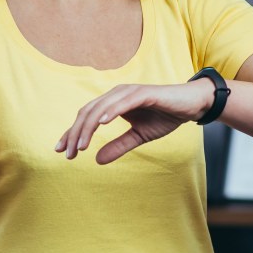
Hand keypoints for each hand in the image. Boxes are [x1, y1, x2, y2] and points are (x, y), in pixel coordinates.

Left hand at [55, 80, 214, 164]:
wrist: (191, 105)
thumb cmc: (165, 116)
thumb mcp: (138, 136)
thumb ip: (118, 146)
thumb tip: (97, 160)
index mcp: (112, 103)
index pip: (86, 117)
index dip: (72, 133)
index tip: (61, 151)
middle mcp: (117, 94)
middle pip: (88, 113)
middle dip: (75, 133)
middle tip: (68, 154)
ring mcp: (129, 92)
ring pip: (101, 108)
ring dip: (89, 127)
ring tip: (80, 145)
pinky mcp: (143, 93)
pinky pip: (123, 102)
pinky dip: (111, 111)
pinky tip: (101, 124)